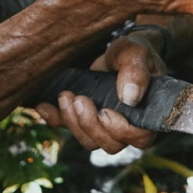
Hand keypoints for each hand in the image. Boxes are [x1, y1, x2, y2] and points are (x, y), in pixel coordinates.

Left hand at [35, 30, 165, 151]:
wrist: (120, 49)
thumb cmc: (134, 50)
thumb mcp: (136, 53)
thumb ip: (136, 72)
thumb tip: (129, 98)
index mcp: (148, 112)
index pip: (139, 137)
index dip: (121, 130)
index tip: (105, 111)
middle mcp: (129, 125)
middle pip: (110, 144)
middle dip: (90, 125)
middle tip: (79, 99)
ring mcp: (106, 126)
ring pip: (89, 141)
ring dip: (74, 123)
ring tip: (66, 95)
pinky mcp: (86, 120)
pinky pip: (70, 129)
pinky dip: (55, 120)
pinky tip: (44, 106)